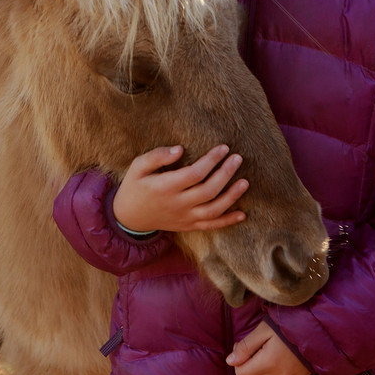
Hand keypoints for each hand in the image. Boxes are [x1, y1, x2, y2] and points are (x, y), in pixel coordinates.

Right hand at [112, 144, 248, 233]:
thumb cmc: (134, 186)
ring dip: (232, 196)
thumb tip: (179, 149)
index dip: (211, 160)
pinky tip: (242, 213)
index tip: (223, 148)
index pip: (194, 173)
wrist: (129, 217)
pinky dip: (228, 221)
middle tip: (238, 158)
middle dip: (226, 173)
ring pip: (213, 210)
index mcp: (165, 187)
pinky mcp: (188, 226)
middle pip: (208, 190)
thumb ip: (157, 156)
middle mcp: (178, 204)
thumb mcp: (138, 166)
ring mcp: (184, 218)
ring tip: (245, 182)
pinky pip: (211, 226)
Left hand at [226, 322, 310, 374]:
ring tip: (263, 351)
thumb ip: (246, 346)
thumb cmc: (287, 325)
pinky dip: (270, 373)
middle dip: (246, 364)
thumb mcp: (263, 330)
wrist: (316, 329)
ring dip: (258, 370)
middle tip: (253, 346)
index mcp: (268, 363)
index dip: (238, 360)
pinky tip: (274, 357)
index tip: (243, 345)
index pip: (242, 374)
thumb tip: (230, 361)